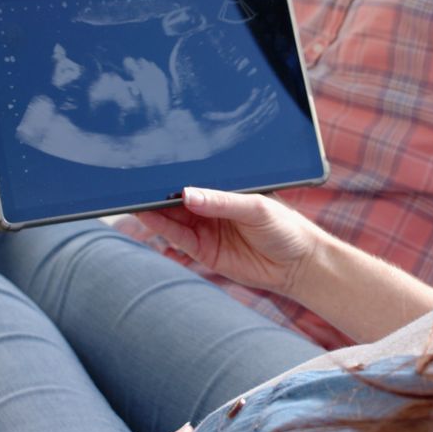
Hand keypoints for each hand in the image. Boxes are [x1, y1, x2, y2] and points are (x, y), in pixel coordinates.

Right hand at [136, 187, 325, 296]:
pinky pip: (177, 238)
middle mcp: (211, 207)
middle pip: (177, 197)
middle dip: (157, 189)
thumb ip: (221, 202)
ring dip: (153, 209)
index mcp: (225, 189)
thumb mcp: (256, 207)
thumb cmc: (284, 228)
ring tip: (135, 198)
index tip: (153, 166)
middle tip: (135, 180)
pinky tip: (148, 216)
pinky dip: (162, 228)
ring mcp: (205, 228)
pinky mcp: (202, 250)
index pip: (194, 179)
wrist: (298, 265)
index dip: (175, 173)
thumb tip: (187, 195)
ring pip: (172, 216)